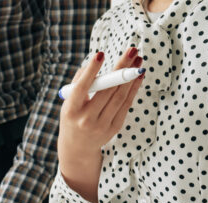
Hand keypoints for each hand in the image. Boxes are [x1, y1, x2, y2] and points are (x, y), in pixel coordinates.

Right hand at [57, 47, 144, 202]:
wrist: (77, 147)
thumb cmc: (72, 117)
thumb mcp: (69, 102)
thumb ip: (79, 82)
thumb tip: (95, 62)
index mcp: (71, 111)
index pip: (82, 88)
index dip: (91, 71)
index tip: (100, 54)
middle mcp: (86, 120)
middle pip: (107, 90)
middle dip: (121, 68)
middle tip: (132, 50)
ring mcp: (101, 126)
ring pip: (119, 97)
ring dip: (131, 76)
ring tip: (138, 59)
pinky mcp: (113, 128)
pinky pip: (125, 105)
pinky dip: (133, 89)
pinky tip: (138, 77)